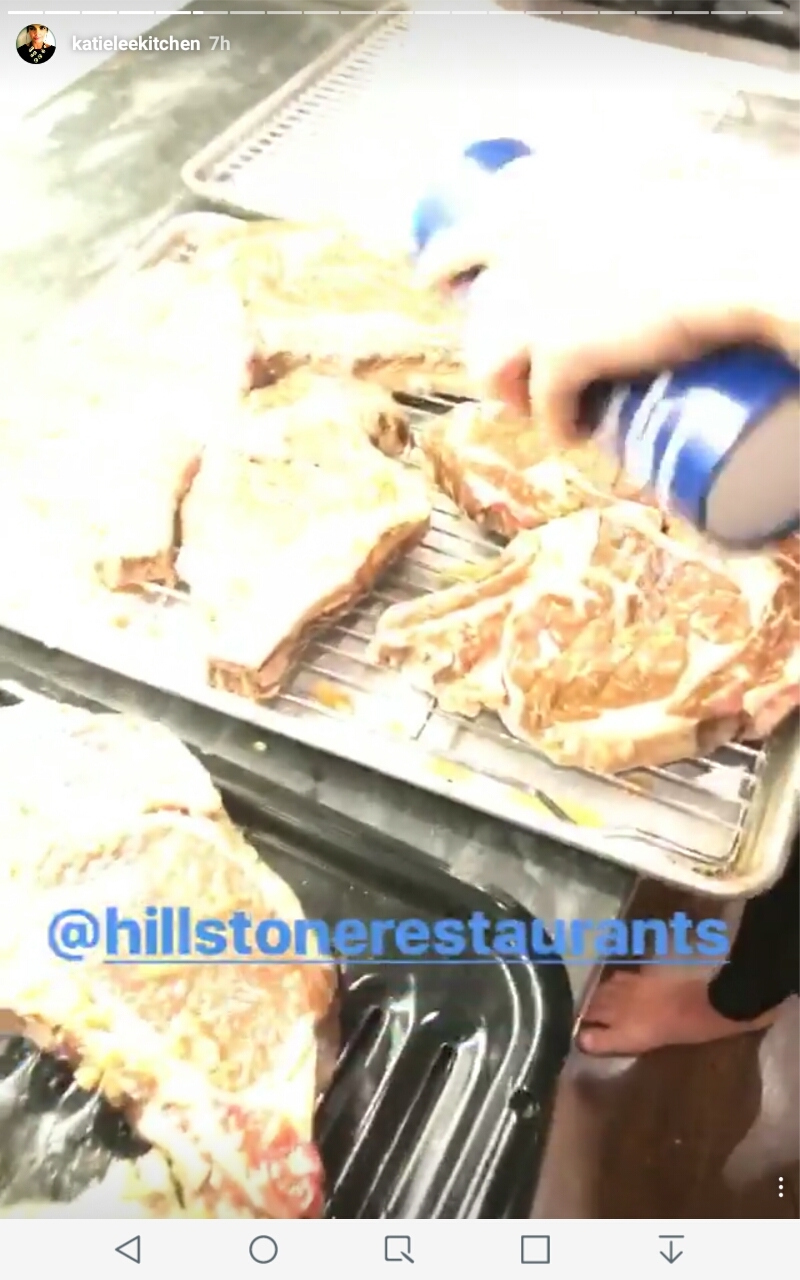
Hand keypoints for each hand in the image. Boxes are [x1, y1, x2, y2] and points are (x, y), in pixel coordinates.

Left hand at [417, 154, 798, 443]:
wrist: (727, 259)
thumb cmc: (707, 213)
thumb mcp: (641, 181)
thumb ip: (613, 198)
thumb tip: (628, 212)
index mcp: (534, 197)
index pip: (467, 233)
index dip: (449, 259)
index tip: (436, 277)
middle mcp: (516, 246)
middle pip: (475, 306)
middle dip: (476, 339)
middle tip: (491, 360)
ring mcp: (532, 303)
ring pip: (491, 364)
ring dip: (509, 390)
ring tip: (530, 405)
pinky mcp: (558, 355)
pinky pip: (542, 405)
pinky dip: (556, 426)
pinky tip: (570, 435)